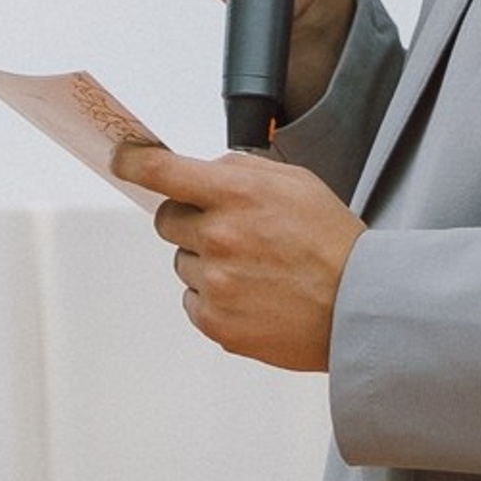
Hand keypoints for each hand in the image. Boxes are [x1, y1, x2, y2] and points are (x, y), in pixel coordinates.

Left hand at [115, 143, 363, 370]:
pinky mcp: (215, 321)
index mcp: (236, 194)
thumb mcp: (296, 183)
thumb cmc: (332, 243)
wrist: (359, 308)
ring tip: (255, 269)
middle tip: (232, 231)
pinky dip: (213, 297)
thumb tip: (200, 168)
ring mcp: (214, 282)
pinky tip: (252, 295)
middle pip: (166, 219)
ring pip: (181, 261)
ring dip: (206, 261)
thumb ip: (242, 169)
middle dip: (190, 219)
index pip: (160, 171)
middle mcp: (219, 236)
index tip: (122, 158)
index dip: (132, 161)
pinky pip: (191, 300)